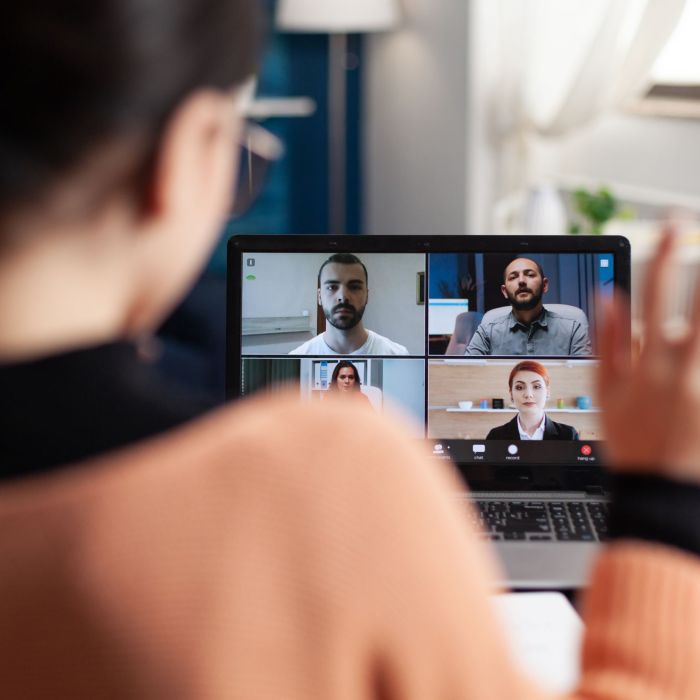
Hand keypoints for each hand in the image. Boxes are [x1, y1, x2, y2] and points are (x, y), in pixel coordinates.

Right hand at [598, 227, 699, 481]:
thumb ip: (606, 342)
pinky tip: (691, 345)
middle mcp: (682, 371)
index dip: (663, 258)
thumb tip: (608, 298)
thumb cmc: (630, 439)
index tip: (673, 227)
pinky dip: (697, 349)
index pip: (654, 298)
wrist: (662, 490)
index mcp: (647, 365)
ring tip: (697, 304)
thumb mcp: (605, 393)